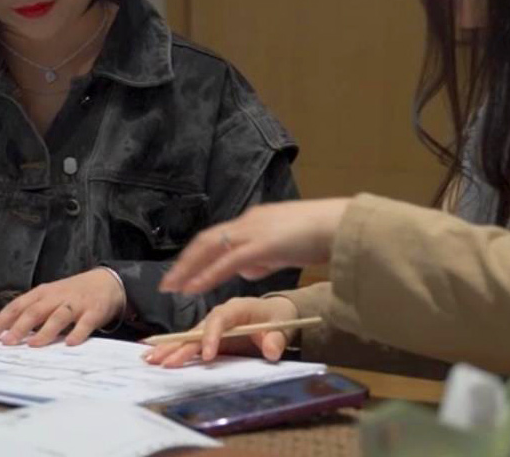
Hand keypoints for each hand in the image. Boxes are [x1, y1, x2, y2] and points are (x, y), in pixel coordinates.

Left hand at [0, 268, 125, 346]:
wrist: (106, 282)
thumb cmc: (69, 294)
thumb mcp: (42, 299)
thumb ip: (16, 311)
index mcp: (41, 294)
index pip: (17, 306)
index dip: (1, 321)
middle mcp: (56, 297)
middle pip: (35, 311)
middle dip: (19, 327)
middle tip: (6, 343)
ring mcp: (76, 304)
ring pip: (58, 316)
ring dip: (45, 330)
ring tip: (33, 345)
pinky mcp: (94, 311)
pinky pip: (85, 323)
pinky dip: (78, 333)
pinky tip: (70, 344)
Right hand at [142, 296, 299, 367]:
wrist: (275, 313)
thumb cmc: (277, 318)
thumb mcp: (282, 326)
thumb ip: (277, 339)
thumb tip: (271, 351)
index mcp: (237, 307)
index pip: (220, 319)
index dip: (212, 336)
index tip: (208, 356)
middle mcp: (220, 315)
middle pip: (197, 328)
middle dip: (179, 344)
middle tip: (161, 358)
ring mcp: (212, 326)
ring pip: (189, 336)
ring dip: (169, 347)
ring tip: (149, 359)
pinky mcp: (209, 337)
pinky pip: (191, 343)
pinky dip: (174, 349)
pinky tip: (157, 356)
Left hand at [158, 198, 350, 294]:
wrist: (341, 225)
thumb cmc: (322, 235)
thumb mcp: (287, 248)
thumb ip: (266, 257)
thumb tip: (248, 269)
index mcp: (256, 220)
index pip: (218, 235)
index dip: (198, 254)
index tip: (184, 269)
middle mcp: (250, 222)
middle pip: (206, 240)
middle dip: (185, 262)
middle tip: (168, 283)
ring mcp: (254, 232)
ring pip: (211, 248)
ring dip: (188, 269)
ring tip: (172, 287)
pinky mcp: (262, 245)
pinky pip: (227, 263)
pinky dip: (207, 275)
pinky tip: (193, 288)